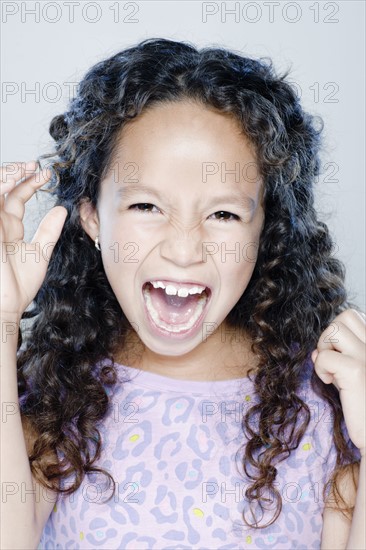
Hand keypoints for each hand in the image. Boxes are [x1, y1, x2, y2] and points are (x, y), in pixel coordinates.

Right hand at [0, 161, 67, 320]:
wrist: (5, 307)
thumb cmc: (18, 287)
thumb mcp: (39, 253)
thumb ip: (48, 231)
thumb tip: (62, 209)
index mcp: (8, 227)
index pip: (16, 196)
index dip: (30, 182)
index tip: (47, 175)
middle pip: (1, 187)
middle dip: (16, 172)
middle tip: (35, 166)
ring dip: (6, 175)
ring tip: (24, 169)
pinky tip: (11, 180)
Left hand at [311, 309, 365, 456]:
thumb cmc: (365, 407)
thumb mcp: (351, 378)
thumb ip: (338, 360)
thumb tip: (315, 351)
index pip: (355, 317)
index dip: (339, 334)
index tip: (340, 356)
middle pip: (345, 316)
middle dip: (330, 335)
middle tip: (333, 360)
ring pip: (334, 328)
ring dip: (324, 347)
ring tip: (331, 368)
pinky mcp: (356, 371)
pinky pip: (324, 356)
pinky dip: (320, 368)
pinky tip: (330, 382)